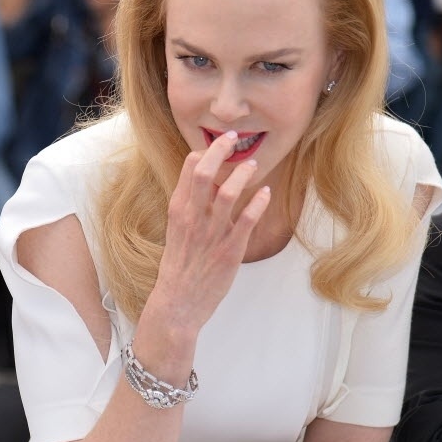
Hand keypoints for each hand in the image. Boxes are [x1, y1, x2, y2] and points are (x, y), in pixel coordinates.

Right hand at [150, 131, 270, 333]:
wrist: (177, 303)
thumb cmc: (179, 267)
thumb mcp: (176, 231)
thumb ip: (189, 207)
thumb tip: (202, 184)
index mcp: (178, 211)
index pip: (188, 170)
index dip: (204, 154)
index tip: (217, 146)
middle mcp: (192, 218)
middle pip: (204, 173)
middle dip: (220, 151)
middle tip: (232, 138)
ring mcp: (211, 234)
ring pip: (228, 193)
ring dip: (243, 174)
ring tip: (254, 164)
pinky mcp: (229, 250)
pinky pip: (247, 220)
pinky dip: (258, 203)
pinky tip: (266, 193)